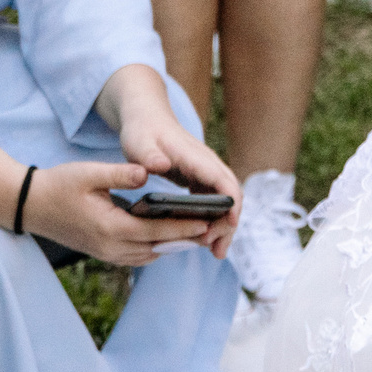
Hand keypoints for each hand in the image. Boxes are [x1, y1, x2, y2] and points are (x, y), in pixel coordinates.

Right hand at [22, 160, 218, 267]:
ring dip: (174, 245)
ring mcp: (108, 253)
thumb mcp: (88, 173)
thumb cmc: (59, 185)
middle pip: (159, 247)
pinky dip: (157, 246)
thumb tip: (147, 171)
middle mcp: (111, 247)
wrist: (31, 206)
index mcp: (111, 227)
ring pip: (150, 254)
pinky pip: (139, 255)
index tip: (207, 222)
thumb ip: (121, 173)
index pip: (156, 231)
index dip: (184, 228)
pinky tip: (170, 235)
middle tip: (214, 230)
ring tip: (199, 232)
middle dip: (187, 240)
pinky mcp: (105, 253)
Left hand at [113, 90, 242, 259]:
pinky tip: (206, 239)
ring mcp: (206, 172)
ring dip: (224, 226)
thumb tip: (160, 166)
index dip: (231, 201)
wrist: (147, 118)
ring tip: (216, 252)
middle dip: (229, 223)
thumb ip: (148, 155)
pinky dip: (214, 221)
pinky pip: (215, 202)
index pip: (223, 179)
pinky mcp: (201, 179)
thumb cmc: (142, 131)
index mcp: (195, 157)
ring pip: (226, 201)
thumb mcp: (139, 142)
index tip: (230, 223)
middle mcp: (207, 164)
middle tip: (215, 249)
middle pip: (231, 195)